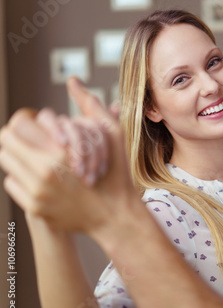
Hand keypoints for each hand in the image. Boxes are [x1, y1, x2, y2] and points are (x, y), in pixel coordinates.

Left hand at [0, 77, 135, 234]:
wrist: (116, 216)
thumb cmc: (116, 173)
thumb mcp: (112, 135)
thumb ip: (90, 106)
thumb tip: (73, 81)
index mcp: (61, 151)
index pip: (17, 126)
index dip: (24, 123)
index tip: (34, 127)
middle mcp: (44, 173)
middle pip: (6, 143)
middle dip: (17, 139)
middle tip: (32, 141)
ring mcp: (37, 193)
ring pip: (6, 164)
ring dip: (18, 158)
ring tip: (37, 159)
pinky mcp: (35, 209)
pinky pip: (12, 185)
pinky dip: (23, 179)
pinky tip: (41, 179)